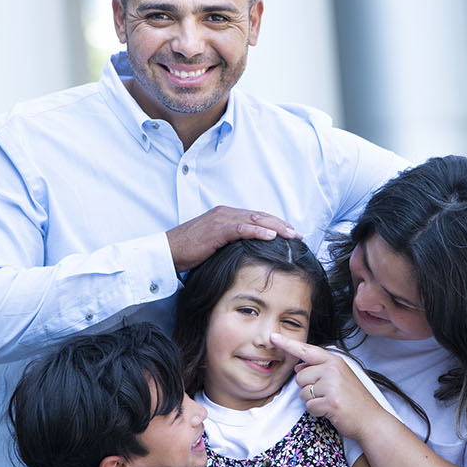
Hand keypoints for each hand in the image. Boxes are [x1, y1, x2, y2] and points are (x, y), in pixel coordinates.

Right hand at [167, 206, 298, 271]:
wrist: (168, 251)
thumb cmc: (189, 250)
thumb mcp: (215, 244)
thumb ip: (231, 243)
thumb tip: (248, 253)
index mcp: (227, 215)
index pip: (257, 217)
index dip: (276, 224)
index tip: (291, 233)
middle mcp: (226, 213)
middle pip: (261, 216)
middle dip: (281, 225)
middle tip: (298, 234)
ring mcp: (222, 219)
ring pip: (255, 219)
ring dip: (276, 227)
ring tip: (291, 234)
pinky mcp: (217, 229)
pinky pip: (241, 228)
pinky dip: (257, 230)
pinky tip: (270, 235)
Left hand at [270, 334, 385, 441]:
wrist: (371, 420)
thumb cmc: (355, 400)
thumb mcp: (340, 378)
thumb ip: (320, 369)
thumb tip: (299, 366)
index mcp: (334, 361)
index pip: (307, 350)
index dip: (288, 344)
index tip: (273, 336)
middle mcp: (332, 369)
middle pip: (300, 376)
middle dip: (308, 388)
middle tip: (327, 394)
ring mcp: (332, 384)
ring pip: (303, 393)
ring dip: (313, 401)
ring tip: (330, 402)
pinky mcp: (330, 401)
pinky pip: (309, 406)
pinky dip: (317, 412)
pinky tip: (331, 411)